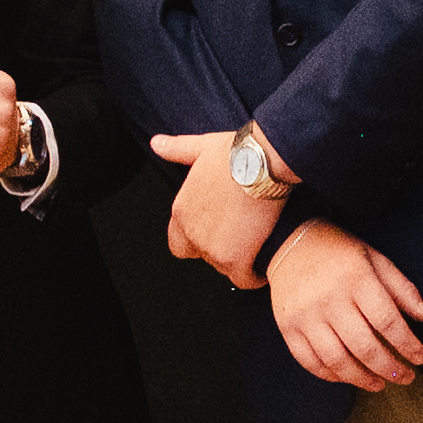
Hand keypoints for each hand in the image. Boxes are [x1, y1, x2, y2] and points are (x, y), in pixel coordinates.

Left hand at [150, 127, 282, 282]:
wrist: (263, 163)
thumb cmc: (237, 152)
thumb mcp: (201, 147)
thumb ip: (177, 150)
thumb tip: (157, 143)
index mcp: (182, 211)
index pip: (179, 243)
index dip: (198, 240)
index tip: (218, 230)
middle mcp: (193, 234)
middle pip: (205, 256)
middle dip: (223, 248)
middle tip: (243, 233)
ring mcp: (213, 250)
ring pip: (224, 268)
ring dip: (240, 259)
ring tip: (258, 241)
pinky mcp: (237, 261)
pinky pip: (244, 279)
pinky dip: (255, 274)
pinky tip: (265, 262)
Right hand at [270, 219, 422, 389]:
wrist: (288, 243)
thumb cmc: (339, 252)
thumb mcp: (376, 259)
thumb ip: (402, 289)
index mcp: (355, 278)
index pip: (387, 321)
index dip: (407, 344)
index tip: (420, 358)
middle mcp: (329, 299)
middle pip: (363, 346)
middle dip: (389, 368)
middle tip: (405, 377)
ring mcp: (305, 316)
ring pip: (337, 360)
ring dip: (362, 379)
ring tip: (379, 384)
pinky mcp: (287, 327)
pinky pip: (309, 361)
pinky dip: (331, 376)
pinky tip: (348, 377)